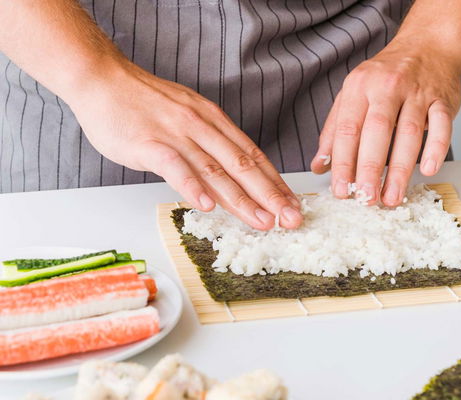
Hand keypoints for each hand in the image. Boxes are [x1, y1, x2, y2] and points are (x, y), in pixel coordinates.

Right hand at [68, 62, 302, 229]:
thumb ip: (208, 143)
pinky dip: (193, 187)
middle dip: (271, 196)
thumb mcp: (188, 116)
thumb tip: (228, 174)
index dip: (275, 182)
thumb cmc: (144, 103)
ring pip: (217, 171)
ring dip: (242, 199)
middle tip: (292, 219)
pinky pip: (175, 167)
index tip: (292, 203)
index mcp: (214, 121)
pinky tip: (208, 206)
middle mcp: (202, 127)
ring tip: (263, 220)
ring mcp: (177, 135)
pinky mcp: (150, 144)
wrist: (103, 79)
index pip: (252, 155)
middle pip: (243, 165)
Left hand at [311, 38, 460, 206]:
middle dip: (370, 169)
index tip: (341, 190)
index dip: (343, 163)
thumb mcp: (352, 95)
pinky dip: (436, 149)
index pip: (347, 130)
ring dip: (400, 170)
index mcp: (359, 88)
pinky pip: (442, 125)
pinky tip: (428, 170)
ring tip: (392, 197)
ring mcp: (417, 93)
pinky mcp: (443, 99)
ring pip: (409, 133)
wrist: (427, 45)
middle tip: (366, 199)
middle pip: (377, 132)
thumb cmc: (386, 76)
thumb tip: (319, 166)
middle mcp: (387, 87)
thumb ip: (334, 132)